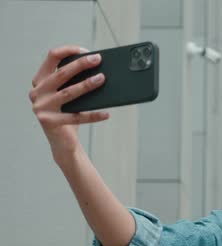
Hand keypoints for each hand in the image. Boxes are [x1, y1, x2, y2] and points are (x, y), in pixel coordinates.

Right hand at [29, 45, 107, 159]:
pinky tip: (106, 113)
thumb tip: (98, 69)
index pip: (52, 57)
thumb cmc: (68, 113)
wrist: (62, 141)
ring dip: (87, 85)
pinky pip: (76, 117)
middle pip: (61, 73)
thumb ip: (74, 82)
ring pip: (68, 93)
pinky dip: (92, 115)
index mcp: (40, 80)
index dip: (69, 51)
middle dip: (81, 64)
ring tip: (102, 79)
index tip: (87, 52)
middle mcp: (37, 92)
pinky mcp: (50, 122)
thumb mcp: (68, 94)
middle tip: (98, 59)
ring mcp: (41, 107)